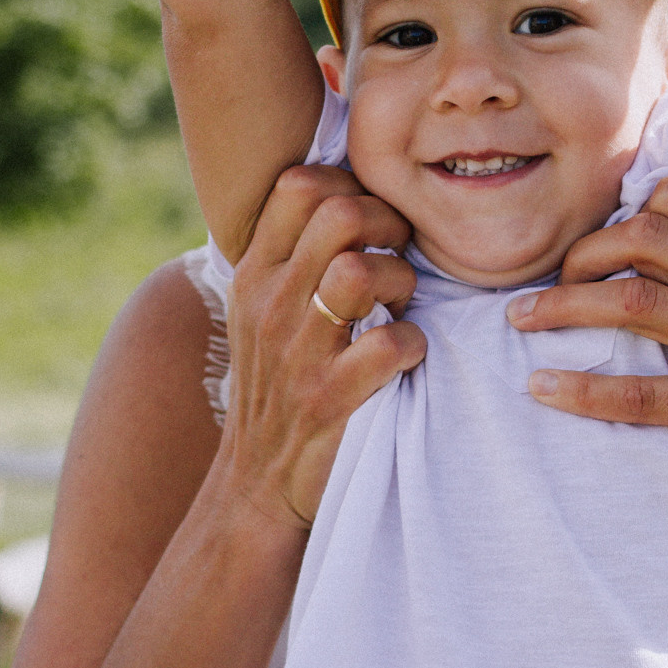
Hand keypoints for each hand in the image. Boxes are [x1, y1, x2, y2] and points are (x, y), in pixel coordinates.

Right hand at [217, 166, 424, 529]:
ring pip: (359, 270)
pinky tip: (408, 355)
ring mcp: (298, 352)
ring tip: (404, 304)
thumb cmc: (278, 383)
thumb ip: (294, 254)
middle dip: (389, 222)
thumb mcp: (263, 311)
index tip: (374, 216)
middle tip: (402, 253)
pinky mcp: (330, 399)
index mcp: (254, 273)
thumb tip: (347, 193)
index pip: (298, 185)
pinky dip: (413, 344)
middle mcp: (269, 303)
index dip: (352, 183)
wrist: (257, 483)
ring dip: (401, 279)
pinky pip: (388, 345)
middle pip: (337, 213)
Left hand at [506, 176, 667, 522]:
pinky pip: (638, 392)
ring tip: (520, 318)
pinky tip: (542, 386)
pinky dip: (581, 388)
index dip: (626, 211)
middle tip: (552, 276)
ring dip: (562, 306)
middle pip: (648, 240)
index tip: (600, 242)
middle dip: (584, 252)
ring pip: (633, 303)